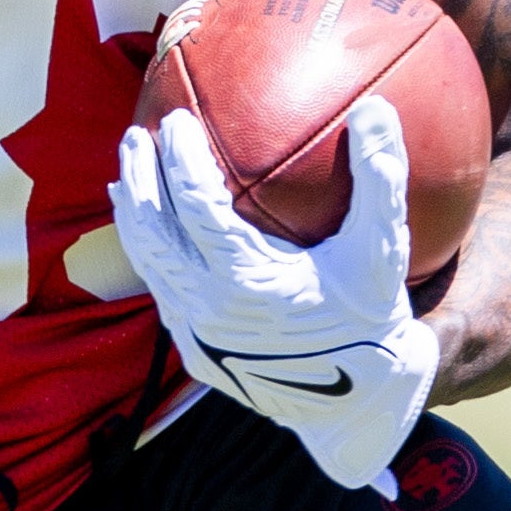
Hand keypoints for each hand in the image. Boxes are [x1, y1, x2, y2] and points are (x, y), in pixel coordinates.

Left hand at [109, 100, 438, 491]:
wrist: (360, 404)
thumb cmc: (373, 320)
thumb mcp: (383, 250)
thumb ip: (380, 177)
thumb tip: (375, 107)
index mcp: (247, 281)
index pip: (196, 206)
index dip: (181, 158)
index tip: (178, 120)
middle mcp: (209, 311)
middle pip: (152, 233)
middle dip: (139, 179)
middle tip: (136, 134)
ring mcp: (196, 336)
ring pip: (148, 265)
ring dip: (134, 216)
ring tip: (127, 173)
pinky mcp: (195, 353)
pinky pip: (161, 292)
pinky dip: (149, 254)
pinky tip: (152, 231)